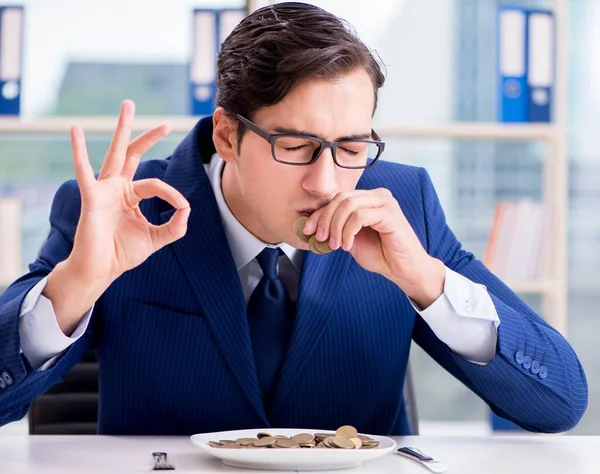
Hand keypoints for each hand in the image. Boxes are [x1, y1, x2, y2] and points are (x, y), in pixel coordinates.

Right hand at [67, 99, 190, 284]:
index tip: (182, 207)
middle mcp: (117, 188)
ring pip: (115, 154)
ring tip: (128, 106)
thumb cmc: (122, 254)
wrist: (101, 270)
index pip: (157, 184)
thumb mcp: (157, 238)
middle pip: (134, 155)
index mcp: (131, 196)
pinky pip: (84, 170)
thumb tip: (188, 208)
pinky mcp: (91, 196)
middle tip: (165, 122)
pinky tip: (74, 129)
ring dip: (122, 130)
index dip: (173, 194)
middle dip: (148, 136)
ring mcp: (104, 190)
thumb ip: (175, 225)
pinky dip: (78, 150)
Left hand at [303, 188, 444, 307]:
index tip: (308, 230)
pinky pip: (359, 216)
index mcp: (368, 199)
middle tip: (321, 238)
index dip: (320, 213)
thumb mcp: (350, 239)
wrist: (403, 270)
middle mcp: (377, 196)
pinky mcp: (390, 214)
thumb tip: (312, 225)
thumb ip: (336, 228)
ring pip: (348, 205)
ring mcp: (385, 203)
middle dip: (325, 219)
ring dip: (336, 227)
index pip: (337, 197)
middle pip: (341, 198)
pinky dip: (348, 231)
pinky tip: (347, 245)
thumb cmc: (380, 254)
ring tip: (336, 245)